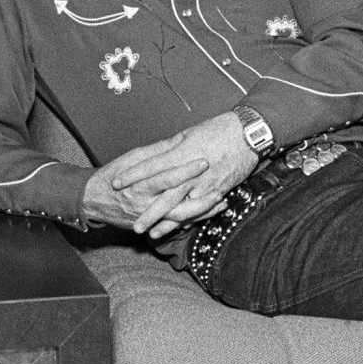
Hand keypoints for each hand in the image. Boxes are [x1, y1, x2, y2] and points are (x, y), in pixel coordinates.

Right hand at [81, 133, 208, 231]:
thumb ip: (156, 152)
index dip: (185, 170)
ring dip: (202, 211)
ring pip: (180, 217)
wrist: (93, 199)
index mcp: (139, 184)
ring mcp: (148, 217)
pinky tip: (211, 213)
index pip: (165, 177)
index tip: (204, 161)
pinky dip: (194, 220)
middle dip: (200, 196)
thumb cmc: (113, 174)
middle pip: (176, 201)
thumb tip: (179, 140)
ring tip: (221, 201)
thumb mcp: (132, 158)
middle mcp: (144, 203)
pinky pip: (175, 225)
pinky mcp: (151, 225)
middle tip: (220, 187)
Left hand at [105, 113, 259, 236]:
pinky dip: (187, 221)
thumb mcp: (188, 135)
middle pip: (163, 195)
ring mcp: (203, 183)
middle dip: (147, 212)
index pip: (150, 166)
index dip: (131, 176)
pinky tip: (176, 228)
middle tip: (133, 224)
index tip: (115, 184)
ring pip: (180, 207)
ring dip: (165, 222)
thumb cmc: (218, 130)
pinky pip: (199, 210)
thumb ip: (169, 148)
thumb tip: (152, 155)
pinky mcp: (217, 190)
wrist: (247, 133)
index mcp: (180, 153)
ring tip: (151, 233)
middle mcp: (190, 171)